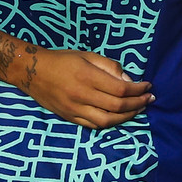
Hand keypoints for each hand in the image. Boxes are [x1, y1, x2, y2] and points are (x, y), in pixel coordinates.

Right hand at [24, 49, 152, 127]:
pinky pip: (93, 125)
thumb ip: (109, 67)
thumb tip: (129, 80)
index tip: (148, 86)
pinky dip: (110, 123)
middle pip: (117, 106)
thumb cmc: (62, 60)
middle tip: (149, 99)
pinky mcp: (69, 117)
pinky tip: (119, 117)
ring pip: (107, 121)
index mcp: (87, 77)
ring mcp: (74, 109)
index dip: (138, 89)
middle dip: (138, 104)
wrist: (32, 71)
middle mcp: (81, 95)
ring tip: (138, 110)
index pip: (121, 88)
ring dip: (127, 117)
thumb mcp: (87, 55)